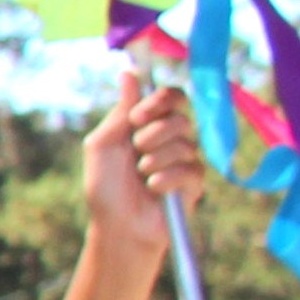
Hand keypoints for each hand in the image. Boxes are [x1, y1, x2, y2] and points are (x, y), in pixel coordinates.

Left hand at [89, 58, 211, 251]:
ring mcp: (186, 160)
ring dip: (154, 160)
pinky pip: (189, 169)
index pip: (171, 97)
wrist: (116, 226)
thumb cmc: (106, 186)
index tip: (137, 117)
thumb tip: (130, 73)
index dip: (160, 101)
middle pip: (180, 117)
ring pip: (184, 144)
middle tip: (136, 152)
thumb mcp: (103, 145)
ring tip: (141, 176)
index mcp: (150, 125)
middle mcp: (172, 138)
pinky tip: (153, 188)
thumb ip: (120, 111)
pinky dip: (164, 179)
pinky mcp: (195, 183)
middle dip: (152, 134)